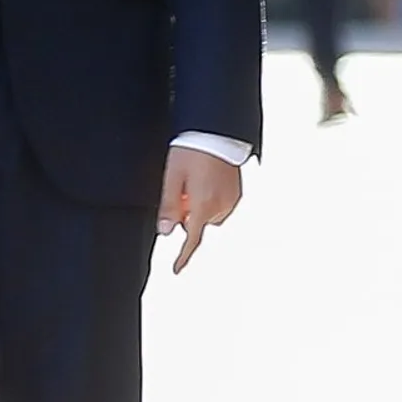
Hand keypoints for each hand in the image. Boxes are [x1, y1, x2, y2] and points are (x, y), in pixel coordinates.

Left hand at [160, 145, 242, 272]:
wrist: (216, 133)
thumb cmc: (191, 152)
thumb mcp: (171, 177)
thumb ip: (169, 206)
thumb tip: (165, 231)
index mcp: (204, 205)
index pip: (192, 238)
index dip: (183, 255)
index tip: (176, 268)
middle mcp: (221, 206)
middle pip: (197, 224)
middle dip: (185, 216)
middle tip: (177, 192)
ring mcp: (231, 200)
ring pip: (207, 215)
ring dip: (196, 207)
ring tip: (189, 182)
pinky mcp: (236, 193)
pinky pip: (218, 205)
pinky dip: (206, 200)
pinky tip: (201, 181)